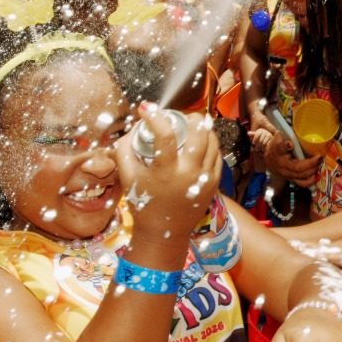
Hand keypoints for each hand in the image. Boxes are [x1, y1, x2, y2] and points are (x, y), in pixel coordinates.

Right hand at [115, 104, 221, 239]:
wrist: (164, 233)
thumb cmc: (144, 204)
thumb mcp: (128, 178)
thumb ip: (124, 150)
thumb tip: (131, 128)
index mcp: (166, 172)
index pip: (164, 135)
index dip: (155, 116)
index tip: (146, 108)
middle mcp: (189, 173)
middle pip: (198, 133)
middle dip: (191, 118)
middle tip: (182, 116)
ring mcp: (204, 178)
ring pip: (212, 142)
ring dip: (203, 129)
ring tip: (194, 125)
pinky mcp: (214, 183)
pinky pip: (217, 156)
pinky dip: (211, 145)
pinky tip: (202, 141)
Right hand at [263, 134, 319, 185]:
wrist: (268, 158)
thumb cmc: (276, 146)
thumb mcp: (278, 137)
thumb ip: (287, 134)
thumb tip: (299, 129)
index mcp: (277, 152)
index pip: (280, 149)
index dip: (285, 147)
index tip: (290, 144)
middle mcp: (281, 165)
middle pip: (296, 167)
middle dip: (310, 163)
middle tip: (320, 157)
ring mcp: (285, 174)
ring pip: (300, 175)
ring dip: (312, 171)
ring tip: (319, 164)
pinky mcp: (290, 179)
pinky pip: (301, 183)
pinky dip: (309, 181)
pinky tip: (315, 175)